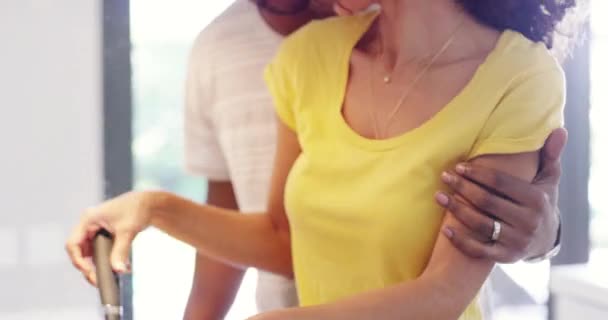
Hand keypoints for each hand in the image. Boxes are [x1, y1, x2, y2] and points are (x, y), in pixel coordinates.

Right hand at [65, 191, 157, 284]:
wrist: (149, 204)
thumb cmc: (136, 209)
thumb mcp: (127, 231)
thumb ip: (120, 251)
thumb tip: (118, 270)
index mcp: (88, 219)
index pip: (73, 243)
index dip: (78, 260)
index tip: (89, 271)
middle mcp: (89, 224)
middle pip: (79, 251)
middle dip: (88, 266)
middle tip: (98, 280)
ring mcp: (95, 230)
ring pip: (89, 253)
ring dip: (98, 265)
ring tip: (108, 276)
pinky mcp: (103, 235)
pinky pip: (100, 251)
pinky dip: (107, 260)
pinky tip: (118, 267)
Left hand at [435, 128, 567, 262]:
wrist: (545, 241)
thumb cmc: (540, 203)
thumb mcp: (548, 180)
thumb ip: (550, 156)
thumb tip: (559, 130)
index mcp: (536, 200)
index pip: (501, 183)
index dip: (478, 174)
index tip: (459, 167)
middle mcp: (528, 222)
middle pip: (487, 202)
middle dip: (463, 188)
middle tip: (444, 177)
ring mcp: (516, 242)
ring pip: (480, 224)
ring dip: (456, 210)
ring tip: (439, 196)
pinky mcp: (505, 257)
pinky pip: (479, 250)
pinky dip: (461, 241)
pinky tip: (445, 229)